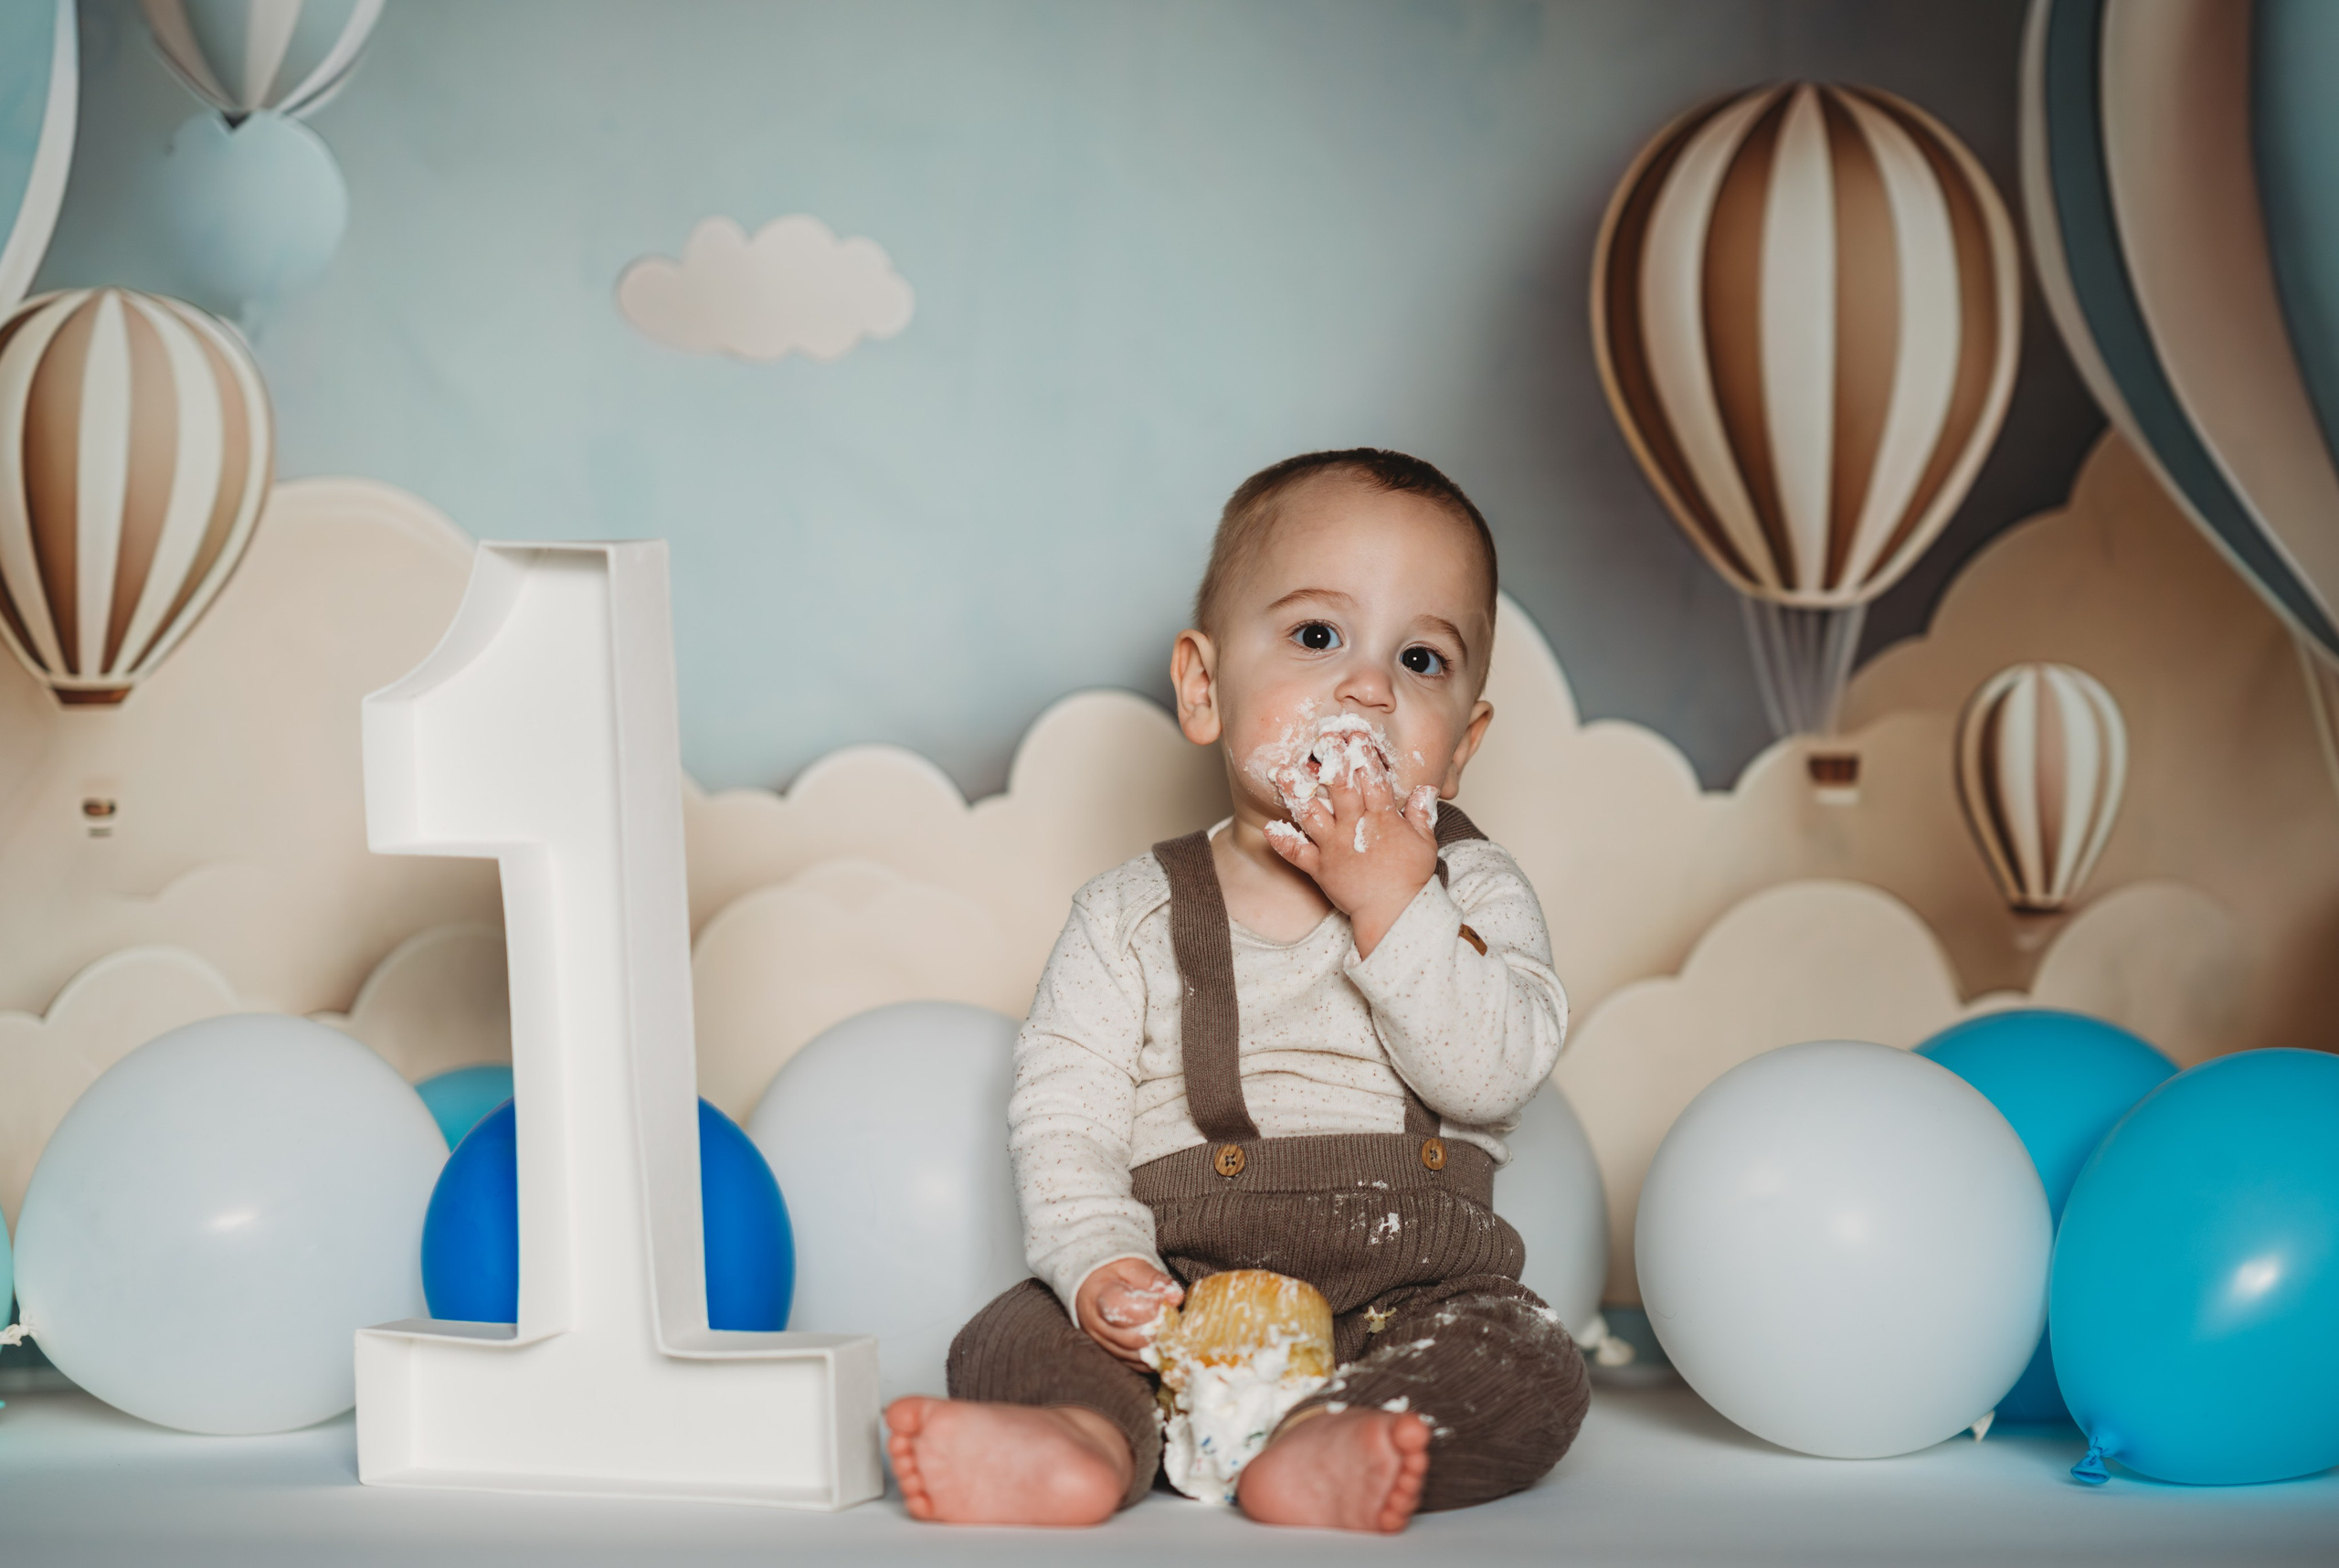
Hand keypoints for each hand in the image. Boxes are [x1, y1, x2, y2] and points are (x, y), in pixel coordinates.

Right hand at [1076, 1258, 1183, 1368]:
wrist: (1092, 1286)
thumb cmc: (1115, 1273)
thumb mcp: (1133, 1266)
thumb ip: (1154, 1280)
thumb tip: (1175, 1297)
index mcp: (1099, 1295)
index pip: (1120, 1308)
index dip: (1149, 1308)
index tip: (1168, 1302)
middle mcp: (1096, 1324)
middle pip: (1130, 1338)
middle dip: (1158, 1331)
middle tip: (1176, 1321)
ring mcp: (1102, 1343)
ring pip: (1133, 1356)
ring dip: (1157, 1348)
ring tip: (1173, 1333)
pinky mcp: (1110, 1354)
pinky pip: (1133, 1364)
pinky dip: (1152, 1358)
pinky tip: (1164, 1345)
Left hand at [1268, 756, 1439, 957]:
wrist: (1395, 913)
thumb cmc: (1411, 878)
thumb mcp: (1424, 842)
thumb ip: (1421, 813)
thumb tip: (1426, 788)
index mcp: (1382, 819)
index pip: (1372, 780)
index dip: (1363, 755)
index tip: (1354, 734)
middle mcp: (1354, 829)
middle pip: (1340, 790)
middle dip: (1331, 762)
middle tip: (1321, 740)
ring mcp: (1334, 848)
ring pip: (1312, 815)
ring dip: (1296, 793)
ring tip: (1282, 772)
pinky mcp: (1319, 868)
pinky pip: (1297, 853)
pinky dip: (1282, 841)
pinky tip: (1270, 827)